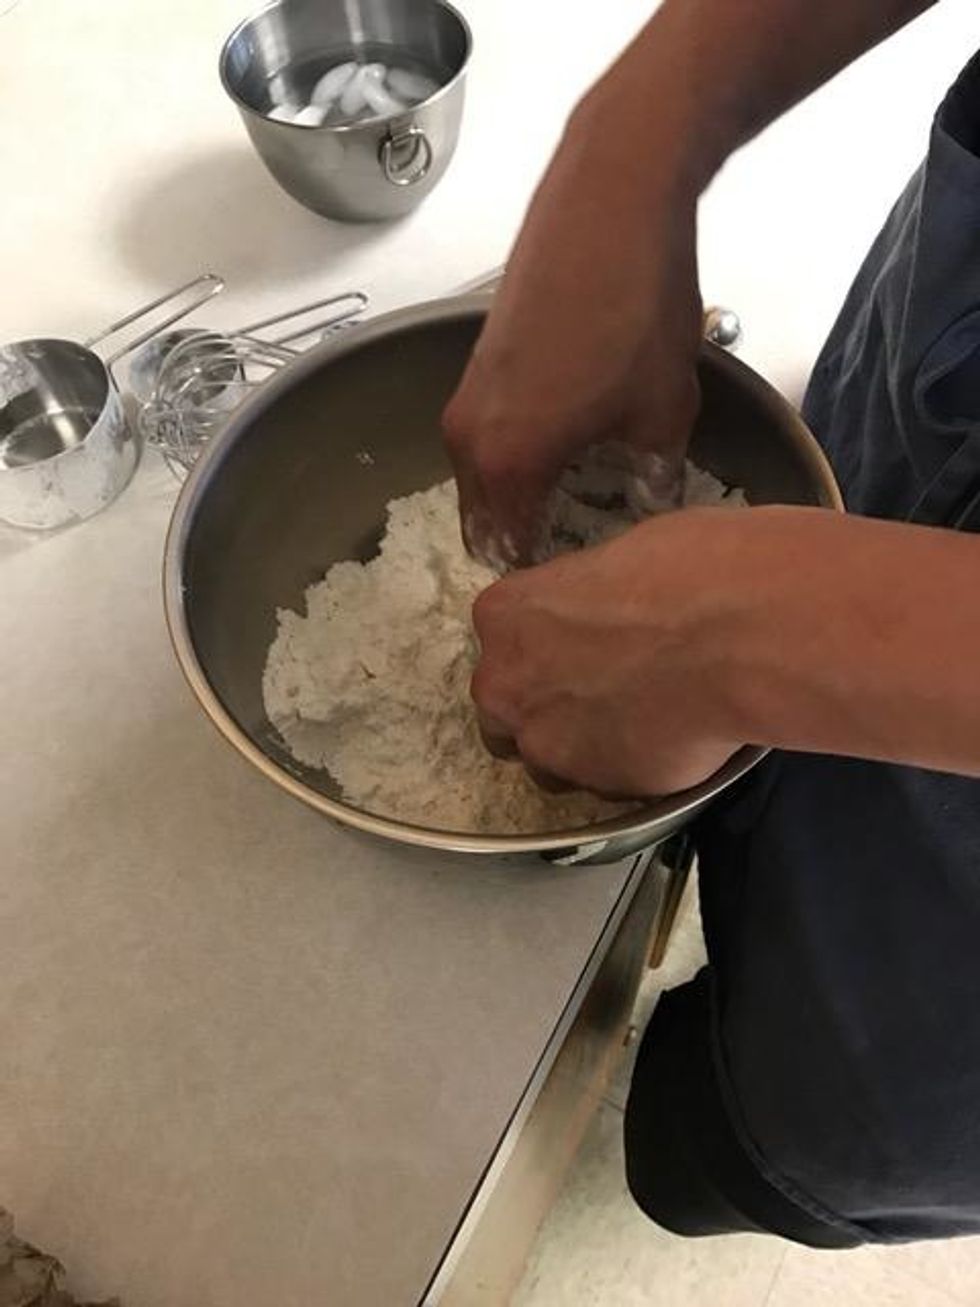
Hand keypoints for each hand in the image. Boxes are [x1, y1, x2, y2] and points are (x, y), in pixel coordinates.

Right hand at [443, 88, 703, 564]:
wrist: (609, 200)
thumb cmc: (637, 311)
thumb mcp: (664, 411)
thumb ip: (651, 477)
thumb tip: (648, 501)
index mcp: (507, 463)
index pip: (511, 553)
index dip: (548, 577)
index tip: (588, 584)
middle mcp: (467, 438)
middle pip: (483, 523)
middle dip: (524, 544)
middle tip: (583, 550)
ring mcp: (465, 397)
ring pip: (481, 479)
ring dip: (517, 499)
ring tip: (578, 497)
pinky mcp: (474, 364)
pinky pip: (485, 436)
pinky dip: (513, 455)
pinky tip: (565, 442)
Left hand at [470, 508, 747, 797]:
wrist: (737, 637)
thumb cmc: (684, 572)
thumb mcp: (617, 559)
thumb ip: (585, 599)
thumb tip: (602, 607)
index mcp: (503, 615)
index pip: (504, 638)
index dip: (545, 644)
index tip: (583, 644)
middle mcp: (506, 685)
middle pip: (506, 708)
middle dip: (544, 704)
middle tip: (603, 690)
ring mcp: (545, 744)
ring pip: (547, 758)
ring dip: (580, 745)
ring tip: (640, 722)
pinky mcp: (596, 787)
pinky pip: (602, 784)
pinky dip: (626, 769)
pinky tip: (666, 742)